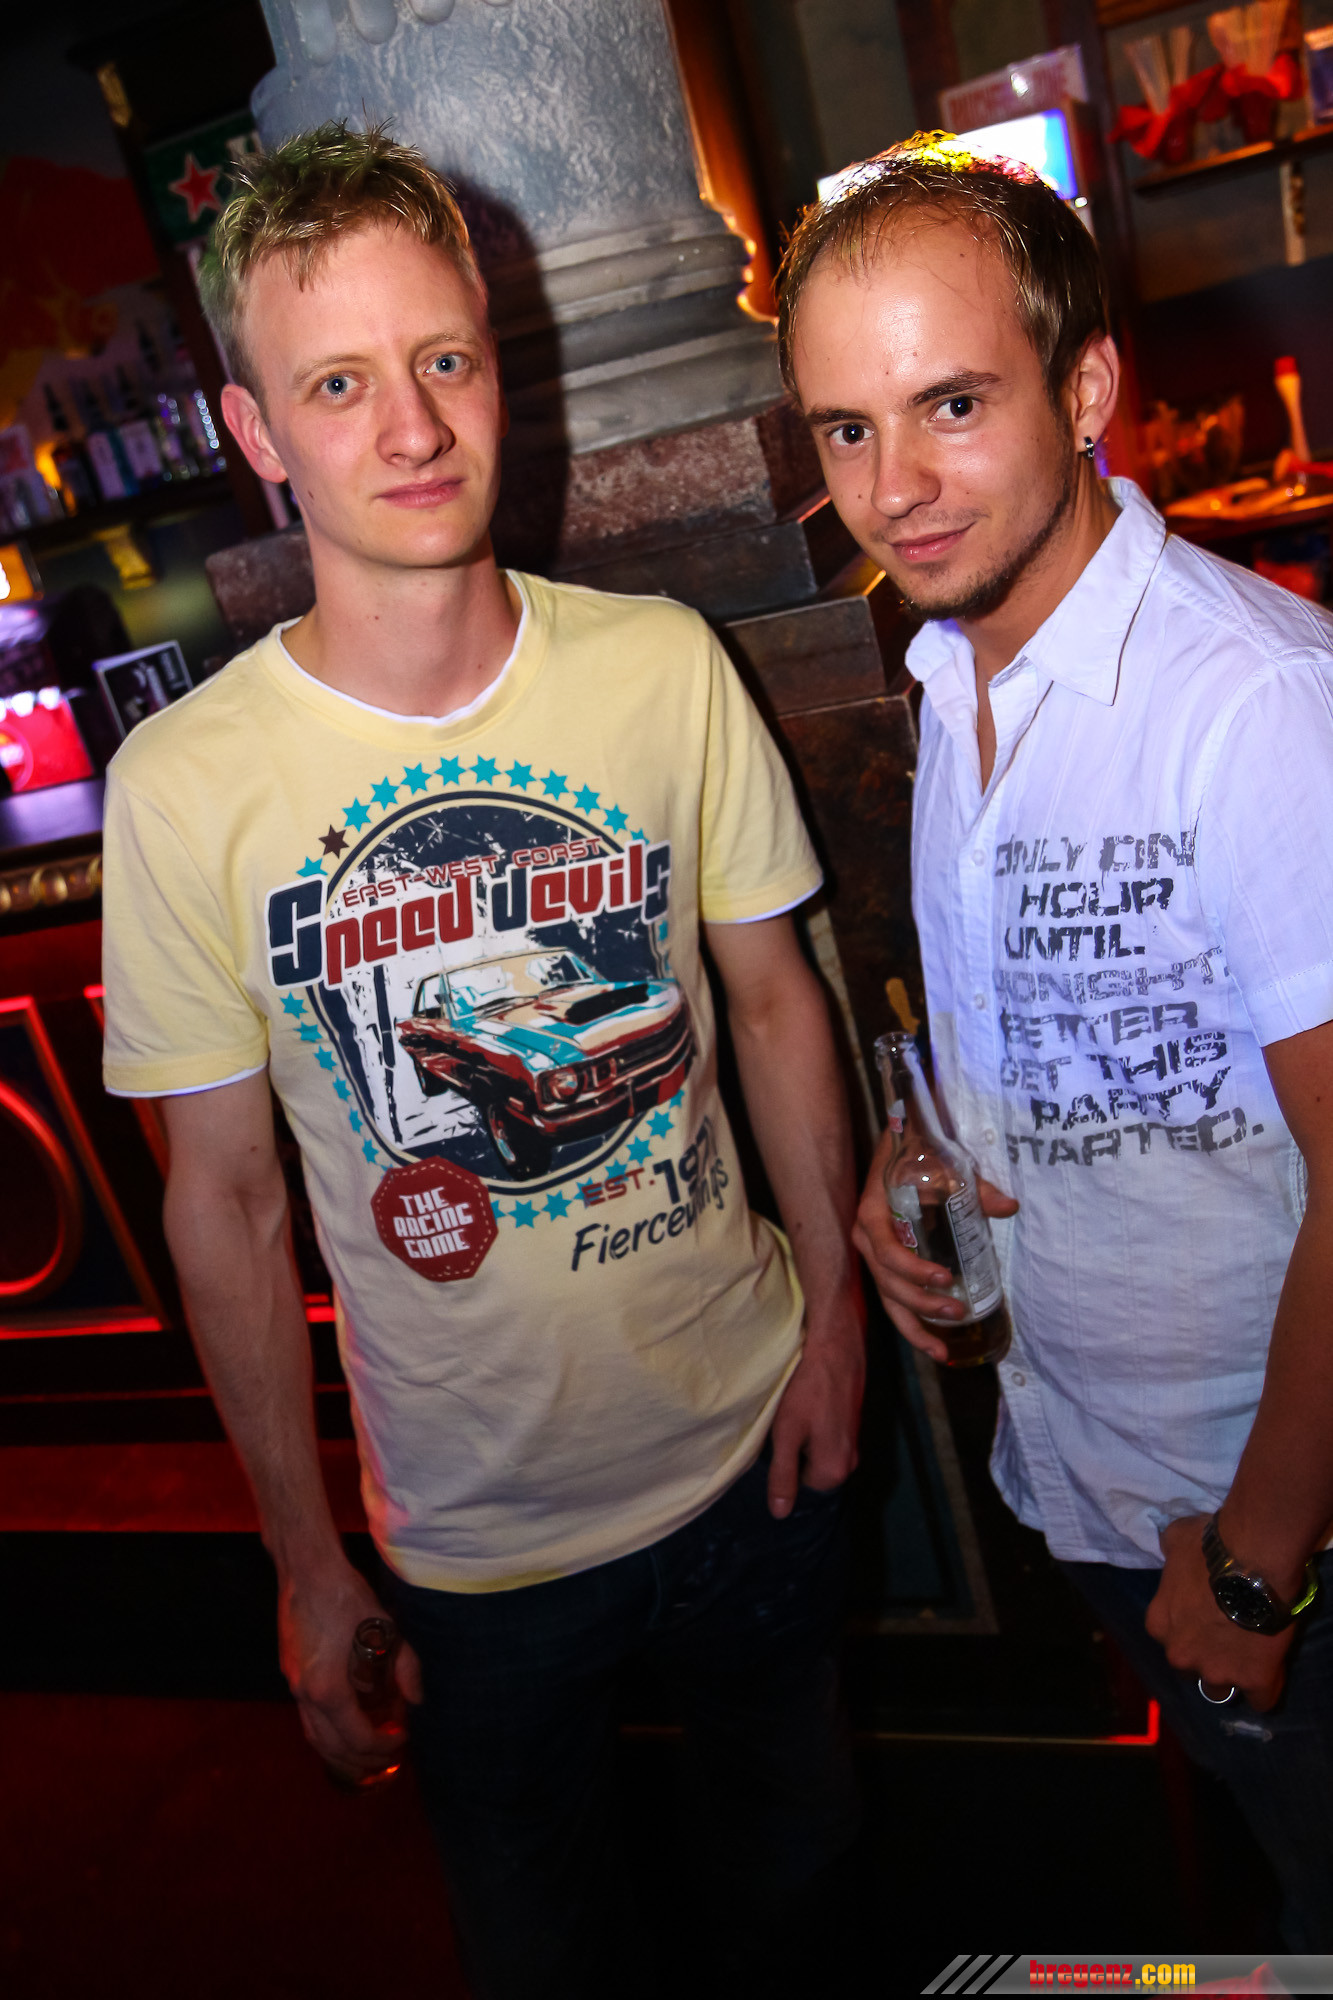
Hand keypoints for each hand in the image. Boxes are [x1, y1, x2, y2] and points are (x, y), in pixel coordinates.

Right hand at [277, 1557, 424, 1782]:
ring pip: (313, 1735)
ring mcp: (292, 1685)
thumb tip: (417, 1700)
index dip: (381, 1746)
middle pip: (330, 1747)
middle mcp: (304, 1695)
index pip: (356, 1737)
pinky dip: (327, 1730)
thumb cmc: (346, 1596)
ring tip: (365, 1755)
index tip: (402, 1739)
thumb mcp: (384, 1629)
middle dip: (359, 1760)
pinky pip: (308, 1716)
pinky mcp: (289, 1672)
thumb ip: (405, 1668)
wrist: (306, 1570)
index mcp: (327, 1689)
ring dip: (339, 1751)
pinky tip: (346, 1723)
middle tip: (387, 1760)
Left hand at [767, 1305, 865, 1518]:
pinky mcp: (854, 1419)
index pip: (802, 1487)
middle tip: (785, 1425)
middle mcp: (851, 1459)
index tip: (778, 1441)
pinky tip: (808, 1403)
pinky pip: (830, 1435)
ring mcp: (855, 1439)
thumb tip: (780, 1513)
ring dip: (807, 1438)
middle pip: (814, 1471)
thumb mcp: (786, 1433)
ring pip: (821, 1451)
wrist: (834, 1343)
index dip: (785, 1465)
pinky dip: (817, 1424)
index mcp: (834, 1469)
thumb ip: (782, 1475)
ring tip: (796, 1412)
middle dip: (797, 1453)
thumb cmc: (806, 1387)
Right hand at [852, 1130, 1018, 1362]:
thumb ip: (976, 1189)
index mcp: (873, 1214)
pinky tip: (936, 1346)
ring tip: (944, 1350)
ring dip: (915, 1325)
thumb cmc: (922, 1155)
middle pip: (888, 1283)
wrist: (903, 1144)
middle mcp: (868, 1239)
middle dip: (921, 1305)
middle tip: (957, 1313)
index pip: (887, 1252)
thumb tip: (1009, 1206)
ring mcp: (876, 1255)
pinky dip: (913, 1323)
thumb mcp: (947, 1166)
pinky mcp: (888, 1265)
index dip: (913, 1271)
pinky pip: (894, 1299)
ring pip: (889, 1299)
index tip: (946, 1279)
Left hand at [1145, 1515, 1295, 1711]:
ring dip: (1231, 1676)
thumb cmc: (1209, 1547)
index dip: (1186, 1629)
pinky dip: (1264, 1691)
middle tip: (1226, 1637)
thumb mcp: (1176, 1539)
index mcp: (1159, 1623)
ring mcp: (1217, 1671)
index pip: (1167, 1637)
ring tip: (1247, 1657)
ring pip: (1219, 1689)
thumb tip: (1169, 1549)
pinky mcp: (1253, 1679)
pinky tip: (1268, 1675)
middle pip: (1190, 1668)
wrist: (1251, 1560)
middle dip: (1204, 1657)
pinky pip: (1260, 1700)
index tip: (1204, 1617)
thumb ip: (1169, 1552)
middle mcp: (1181, 1654)